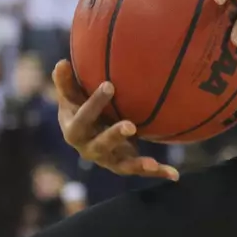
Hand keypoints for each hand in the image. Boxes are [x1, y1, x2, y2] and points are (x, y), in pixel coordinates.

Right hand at [50, 60, 177, 179]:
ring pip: (122, 165)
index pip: (82, 119)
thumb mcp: (70, 97)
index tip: (110, 85)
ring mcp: (108, 160)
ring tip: (152, 163)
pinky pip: (140, 170)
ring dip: (137, 164)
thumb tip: (61, 63)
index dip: (94, 105)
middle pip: (101, 145)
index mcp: (74, 132)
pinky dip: (157, 172)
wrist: (84, 134)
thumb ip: (66, 83)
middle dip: (115, 136)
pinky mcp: (123, 164)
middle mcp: (89, 149)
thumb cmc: (78, 108)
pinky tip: (174, 174)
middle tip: (130, 126)